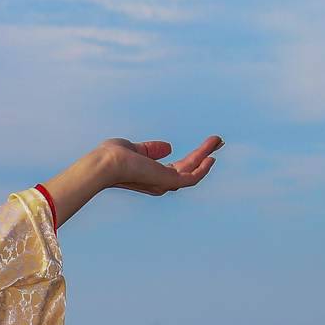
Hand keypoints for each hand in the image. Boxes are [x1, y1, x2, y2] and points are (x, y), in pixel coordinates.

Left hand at [97, 135, 222, 194]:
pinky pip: (191, 178)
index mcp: (151, 175)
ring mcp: (164, 183)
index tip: (204, 147)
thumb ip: (151, 149)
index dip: (192, 158)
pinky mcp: (168, 182)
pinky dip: (203, 169)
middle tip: (218, 140)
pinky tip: (211, 157)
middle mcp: (159, 183)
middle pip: (188, 168)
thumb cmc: (112, 156)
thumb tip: (169, 147)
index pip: (177, 167)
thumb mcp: (135, 148)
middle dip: (203, 154)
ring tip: (218, 140)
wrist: (106, 163)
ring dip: (206, 154)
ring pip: (192, 170)